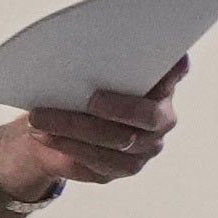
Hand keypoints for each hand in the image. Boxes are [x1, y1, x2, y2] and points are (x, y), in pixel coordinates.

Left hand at [0, 66, 183, 196]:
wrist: (58, 127)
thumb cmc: (78, 91)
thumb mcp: (87, 71)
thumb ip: (96, 63)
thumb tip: (77, 50)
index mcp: (159, 83)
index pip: (176, 71)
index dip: (174, 67)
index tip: (166, 59)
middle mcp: (161, 117)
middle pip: (149, 116)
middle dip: (118, 108)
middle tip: (90, 100)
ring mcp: (146, 146)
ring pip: (117, 142)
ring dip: (75, 129)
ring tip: (41, 120)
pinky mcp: (124, 167)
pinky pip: (99, 162)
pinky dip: (68, 147)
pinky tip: (46, 136)